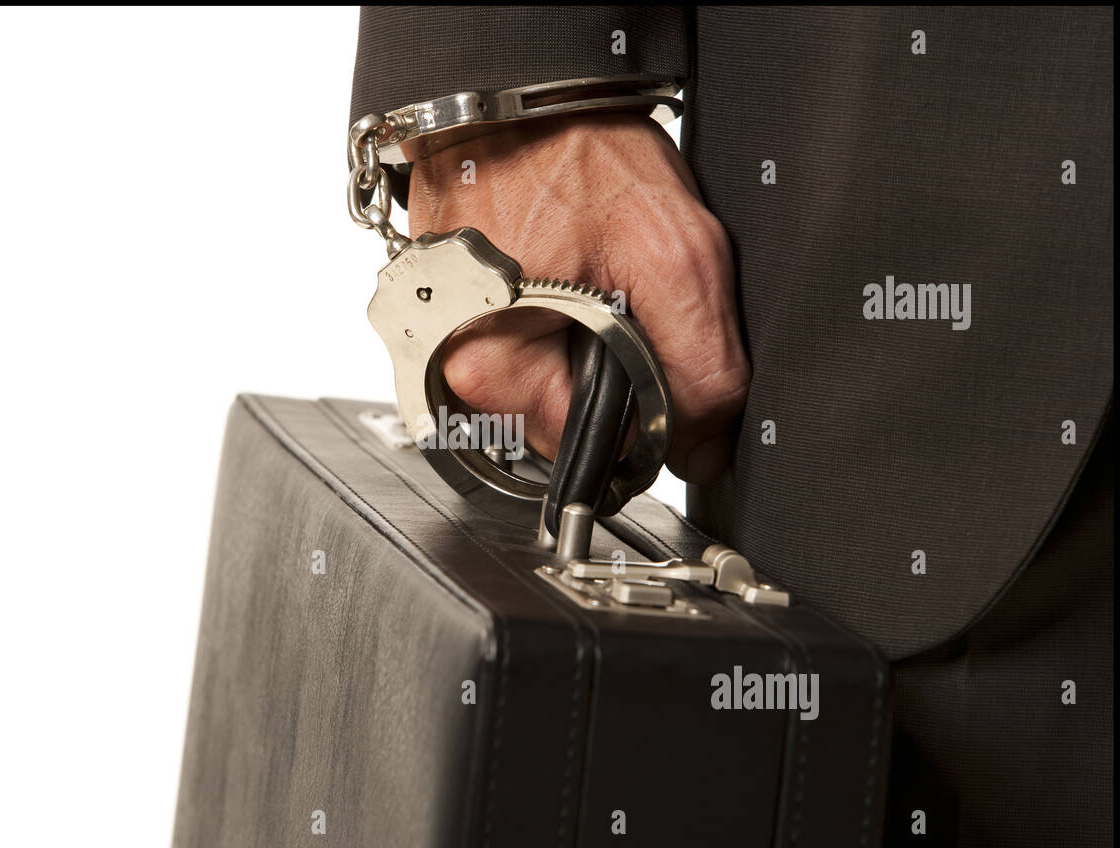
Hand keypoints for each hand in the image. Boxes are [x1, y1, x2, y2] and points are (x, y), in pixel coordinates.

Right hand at [407, 112, 748, 482]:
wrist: (531, 97)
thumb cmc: (580, 154)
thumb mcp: (676, 262)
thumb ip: (703, 371)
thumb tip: (704, 448)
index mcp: (489, 367)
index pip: (585, 445)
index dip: (637, 407)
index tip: (647, 348)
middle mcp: (452, 362)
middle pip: (560, 418)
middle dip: (607, 369)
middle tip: (617, 294)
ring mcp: (446, 339)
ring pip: (543, 385)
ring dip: (582, 344)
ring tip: (587, 275)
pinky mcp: (453, 314)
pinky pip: (520, 347)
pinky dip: (555, 320)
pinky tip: (563, 272)